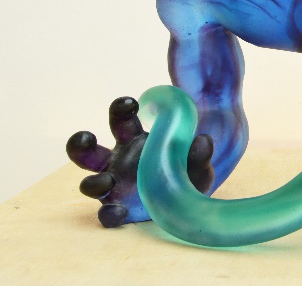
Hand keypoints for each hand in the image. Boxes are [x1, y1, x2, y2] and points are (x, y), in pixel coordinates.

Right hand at [66, 96, 213, 226]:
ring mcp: (114, 187)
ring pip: (87, 182)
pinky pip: (105, 214)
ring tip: (107, 180)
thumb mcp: (196, 163)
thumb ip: (198, 154)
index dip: (120, 109)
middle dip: (82, 142)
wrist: (190, 202)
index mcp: (134, 139)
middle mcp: (118, 161)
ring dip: (92, 182)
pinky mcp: (118, 210)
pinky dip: (109, 213)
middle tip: (88, 137)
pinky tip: (119, 211)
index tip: (132, 104)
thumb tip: (202, 141)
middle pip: (90, 149)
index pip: (120, 119)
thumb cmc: (187, 172)